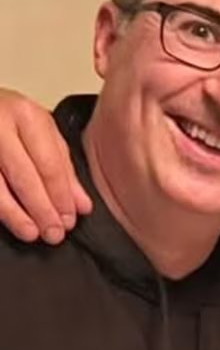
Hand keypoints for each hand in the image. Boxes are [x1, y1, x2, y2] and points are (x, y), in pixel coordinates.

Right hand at [0, 90, 89, 243]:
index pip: (48, 163)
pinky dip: (0, 207)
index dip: (60, 195)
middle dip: (42, 209)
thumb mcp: (41, 132)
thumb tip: (81, 205)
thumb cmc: (10, 118)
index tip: (70, 219)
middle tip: (55, 233)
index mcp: (26, 115)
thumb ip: (62, 167)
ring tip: (32, 233)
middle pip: (24, 176)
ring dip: (16, 215)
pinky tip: (10, 221)